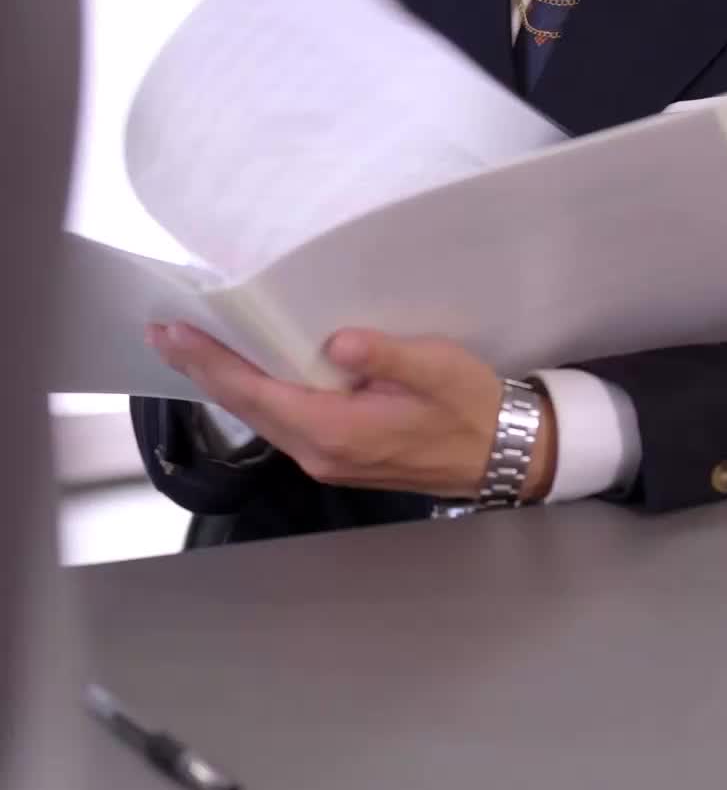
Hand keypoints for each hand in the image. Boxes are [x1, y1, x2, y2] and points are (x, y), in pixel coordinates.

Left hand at [146, 323, 557, 503]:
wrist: (500, 453)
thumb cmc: (472, 407)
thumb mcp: (439, 369)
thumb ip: (386, 355)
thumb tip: (338, 341)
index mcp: (339, 431)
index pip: (257, 392)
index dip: (212, 362)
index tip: (175, 332)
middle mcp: (321, 452)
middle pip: (246, 406)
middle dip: (202, 369)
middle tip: (163, 331)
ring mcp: (326, 458)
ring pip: (259, 416)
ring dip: (223, 381)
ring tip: (190, 348)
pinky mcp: (336, 454)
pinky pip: (279, 421)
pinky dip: (252, 393)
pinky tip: (244, 372)